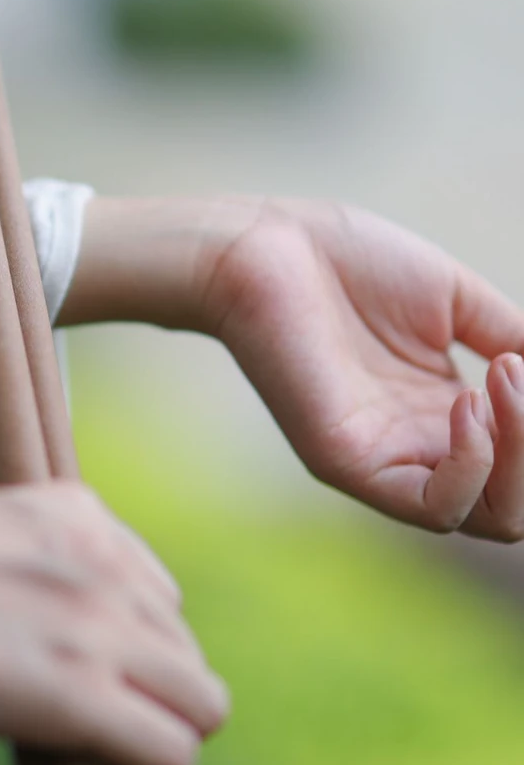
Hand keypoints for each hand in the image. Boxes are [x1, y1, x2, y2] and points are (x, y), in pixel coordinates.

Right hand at [0, 481, 228, 764]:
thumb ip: (30, 575)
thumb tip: (37, 639)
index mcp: (78, 514)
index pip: (158, 601)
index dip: (134, 659)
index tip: (93, 692)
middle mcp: (106, 558)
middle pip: (184, 655)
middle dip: (153, 704)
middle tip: (96, 745)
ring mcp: (99, 621)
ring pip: (199, 705)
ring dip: (160, 746)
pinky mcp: (79, 690)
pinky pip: (172, 755)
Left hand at [202, 200, 523, 539]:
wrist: (266, 248)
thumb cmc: (349, 263)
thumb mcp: (457, 302)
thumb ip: (513, 340)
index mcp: (445, 411)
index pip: (523, 462)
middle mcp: (418, 446)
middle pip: (515, 503)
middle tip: (514, 368)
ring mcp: (383, 460)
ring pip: (490, 516)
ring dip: (522, 452)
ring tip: (502, 376)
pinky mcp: (346, 463)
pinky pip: (435, 507)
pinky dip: (474, 466)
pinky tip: (468, 404)